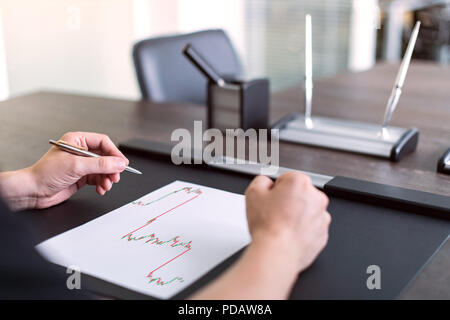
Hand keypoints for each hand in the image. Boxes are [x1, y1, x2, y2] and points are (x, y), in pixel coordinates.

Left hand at [0, 132, 128, 209]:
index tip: (122, 163)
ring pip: (103, 169)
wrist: (33, 191)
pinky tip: (101, 189)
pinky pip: (98, 178)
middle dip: (111, 168)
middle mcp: (80, 151)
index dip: (114, 152)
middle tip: (115, 177)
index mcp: (77, 140)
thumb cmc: (45, 173)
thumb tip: (119, 163)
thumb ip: (101, 164)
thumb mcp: (77, 166)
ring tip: (106, 185)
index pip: (103, 142)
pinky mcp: (81, 176)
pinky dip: (102, 184)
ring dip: (107, 178)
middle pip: (105, 157)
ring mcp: (81, 164)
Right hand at [245, 172, 330, 272]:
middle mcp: (316, 197)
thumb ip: (261, 180)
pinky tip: (288, 235)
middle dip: (287, 201)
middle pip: (299, 194)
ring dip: (296, 216)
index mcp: (300, 182)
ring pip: (306, 211)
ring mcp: (322, 216)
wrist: (277, 252)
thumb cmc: (268, 226)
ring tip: (280, 226)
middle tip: (274, 213)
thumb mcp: (253, 193)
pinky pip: (311, 228)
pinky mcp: (323, 233)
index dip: (275, 190)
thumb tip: (266, 183)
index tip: (270, 200)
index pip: (286, 179)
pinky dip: (302, 230)